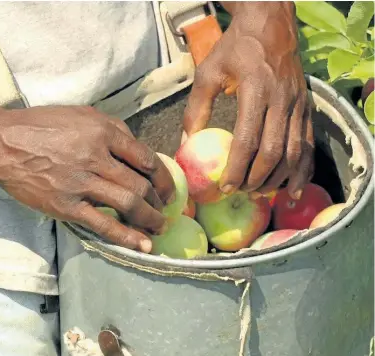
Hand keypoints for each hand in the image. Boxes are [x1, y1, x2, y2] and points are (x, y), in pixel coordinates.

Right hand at [0, 106, 174, 251]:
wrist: (1, 143)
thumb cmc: (41, 126)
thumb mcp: (81, 115)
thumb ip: (112, 129)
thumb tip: (137, 151)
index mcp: (103, 132)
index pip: (146, 158)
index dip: (163, 178)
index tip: (169, 189)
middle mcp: (96, 157)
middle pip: (140, 184)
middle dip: (159, 202)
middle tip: (165, 210)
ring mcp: (81, 183)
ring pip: (128, 204)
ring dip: (149, 219)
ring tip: (159, 228)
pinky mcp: (66, 205)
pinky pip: (102, 224)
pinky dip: (126, 236)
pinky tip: (142, 245)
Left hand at [183, 2, 313, 198]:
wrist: (271, 24)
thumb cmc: (235, 49)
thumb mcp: (209, 72)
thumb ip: (197, 108)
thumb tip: (185, 143)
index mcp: (256, 90)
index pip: (248, 139)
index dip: (237, 168)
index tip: (225, 187)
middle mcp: (282, 100)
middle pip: (273, 152)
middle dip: (256, 178)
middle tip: (240, 192)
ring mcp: (298, 106)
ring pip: (294, 152)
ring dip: (277, 178)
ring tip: (259, 193)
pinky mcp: (307, 109)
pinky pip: (309, 146)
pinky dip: (302, 170)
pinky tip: (293, 189)